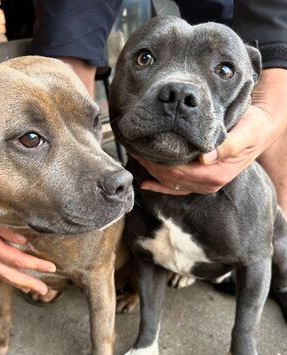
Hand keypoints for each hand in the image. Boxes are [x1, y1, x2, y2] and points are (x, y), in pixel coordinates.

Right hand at [0, 138, 54, 293]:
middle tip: (43, 291)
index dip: (35, 265)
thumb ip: (7, 229)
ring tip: (29, 288)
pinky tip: (10, 272)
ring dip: (15, 281)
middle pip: (8, 274)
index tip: (51, 268)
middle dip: (27, 283)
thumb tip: (25, 242)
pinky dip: (4, 273)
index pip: (16, 260)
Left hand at [139, 69, 286, 194]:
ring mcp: (204, 185)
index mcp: (216, 175)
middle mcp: (209, 184)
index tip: (143, 149)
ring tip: (137, 157)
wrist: (259, 130)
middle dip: (151, 165)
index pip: (179, 172)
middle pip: (171, 179)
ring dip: (152, 173)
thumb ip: (228, 146)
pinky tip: (145, 183)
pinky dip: (159, 186)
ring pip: (170, 184)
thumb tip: (205, 158)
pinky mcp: (200, 181)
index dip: (158, 163)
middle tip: (134, 149)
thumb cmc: (252, 127)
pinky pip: (176, 188)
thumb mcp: (245, 133)